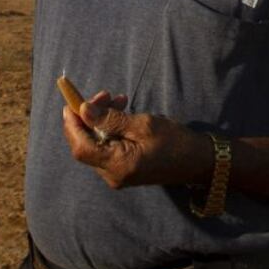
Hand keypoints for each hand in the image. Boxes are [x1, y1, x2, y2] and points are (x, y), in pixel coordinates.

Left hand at [62, 91, 212, 189]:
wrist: (198, 161)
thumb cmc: (174, 141)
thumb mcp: (143, 125)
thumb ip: (112, 119)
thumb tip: (83, 110)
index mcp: (117, 166)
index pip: (82, 147)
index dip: (72, 125)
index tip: (70, 103)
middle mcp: (112, 174)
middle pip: (87, 145)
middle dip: (88, 118)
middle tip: (103, 94)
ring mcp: (118, 174)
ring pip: (97, 144)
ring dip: (101, 120)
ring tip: (117, 98)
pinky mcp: (125, 169)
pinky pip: (108, 147)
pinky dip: (110, 129)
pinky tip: (121, 111)